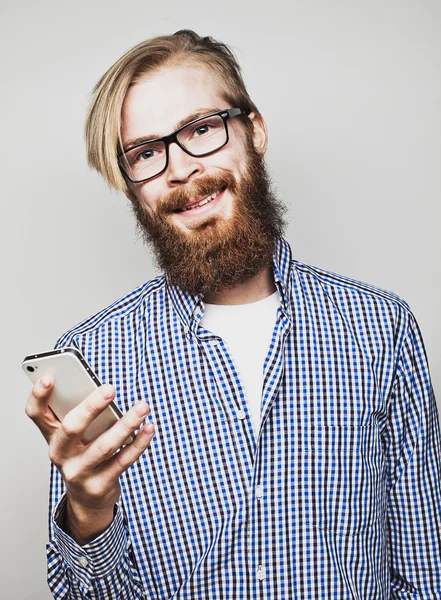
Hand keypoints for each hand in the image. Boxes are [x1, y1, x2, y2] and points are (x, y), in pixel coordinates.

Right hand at [25, 377, 154, 542]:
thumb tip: (103, 390)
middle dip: (91, 407)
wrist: (88, 498)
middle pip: (71, 427)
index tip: (49, 377)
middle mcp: (60, 454)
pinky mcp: (99, 485)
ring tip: (143, 407)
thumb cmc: (84, 453)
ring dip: (126, 424)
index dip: (38, 395)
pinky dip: (139, 443)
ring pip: (103, 446)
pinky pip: (123, 461)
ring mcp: (78, 472)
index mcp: (51, 435)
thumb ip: (83, 412)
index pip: (36, 413)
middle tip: (110, 389)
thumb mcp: (76, 435)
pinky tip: (149, 427)